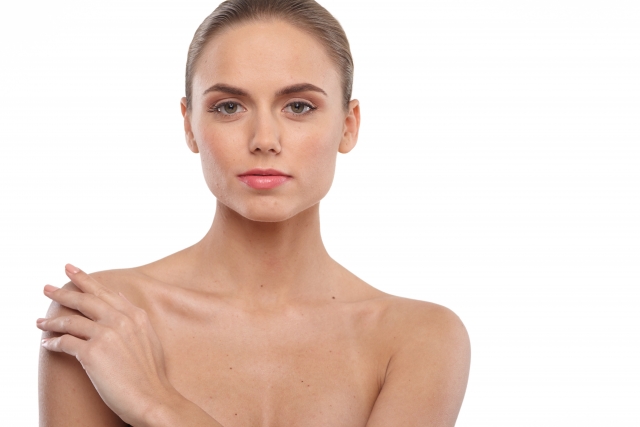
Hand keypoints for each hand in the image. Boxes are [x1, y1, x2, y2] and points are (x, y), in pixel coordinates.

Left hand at [37, 264, 175, 424]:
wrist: (152, 397)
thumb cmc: (150, 374)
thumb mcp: (149, 338)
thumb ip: (134, 317)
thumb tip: (120, 298)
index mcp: (135, 315)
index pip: (105, 292)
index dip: (87, 280)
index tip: (72, 271)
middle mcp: (121, 320)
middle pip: (86, 299)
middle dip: (65, 291)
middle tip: (48, 286)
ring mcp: (107, 335)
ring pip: (72, 320)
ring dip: (52, 320)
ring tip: (40, 320)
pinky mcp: (92, 353)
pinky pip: (65, 342)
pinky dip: (53, 342)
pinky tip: (47, 344)